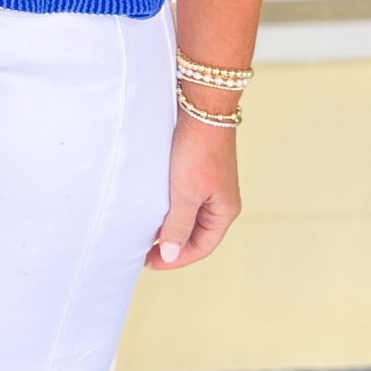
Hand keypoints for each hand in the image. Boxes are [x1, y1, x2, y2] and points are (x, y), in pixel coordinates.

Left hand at [148, 109, 240, 269]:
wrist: (202, 108)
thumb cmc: (197, 150)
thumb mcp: (185, 193)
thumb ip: (177, 225)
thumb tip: (171, 254)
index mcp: (225, 211)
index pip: (202, 247)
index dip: (177, 259)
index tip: (151, 262)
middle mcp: (221, 201)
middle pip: (197, 234)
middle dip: (173, 245)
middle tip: (145, 251)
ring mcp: (211, 186)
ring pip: (190, 217)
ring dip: (171, 227)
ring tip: (148, 232)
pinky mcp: (200, 172)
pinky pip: (186, 200)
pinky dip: (171, 209)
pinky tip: (154, 208)